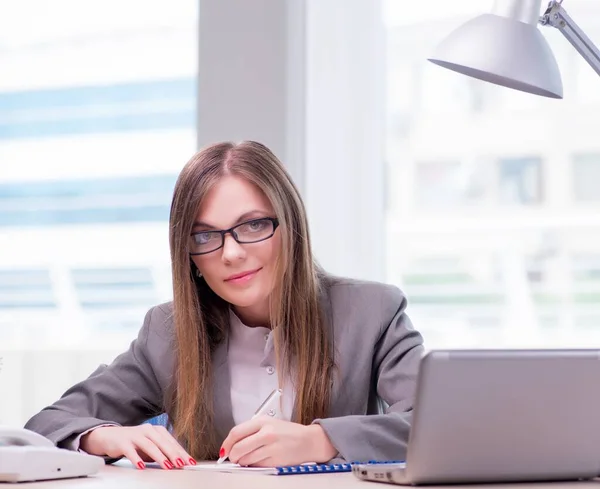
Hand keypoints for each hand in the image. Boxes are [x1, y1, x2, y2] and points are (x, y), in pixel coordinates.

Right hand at [80, 425, 196, 469]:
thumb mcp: (151, 447)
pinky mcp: (123, 442)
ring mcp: (136, 435)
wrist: (111, 437)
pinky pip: (131, 451)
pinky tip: (141, 466)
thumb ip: (163, 452)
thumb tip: (179, 462)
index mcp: (157, 430)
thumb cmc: (135, 443)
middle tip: (182, 464)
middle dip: (174, 454)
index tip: (190, 462)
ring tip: (167, 466)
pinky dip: (136, 458)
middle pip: (163, 443)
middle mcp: (148, 430)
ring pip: (150, 446)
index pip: (172, 442)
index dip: (182, 452)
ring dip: (160, 457)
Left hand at [220, 417, 336, 466]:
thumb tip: (232, 444)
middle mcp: (267, 433)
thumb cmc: (287, 432)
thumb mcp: (269, 423)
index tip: (224, 449)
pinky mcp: (276, 460)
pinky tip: (260, 460)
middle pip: (238, 448)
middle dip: (232, 456)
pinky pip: (257, 466)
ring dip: (242, 462)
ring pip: (246, 459)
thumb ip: (250, 431)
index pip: (236, 432)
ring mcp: (271, 447)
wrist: (308, 440)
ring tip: (249, 458)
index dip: (227, 443)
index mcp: (263, 421)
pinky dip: (254, 465)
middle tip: (233, 457)